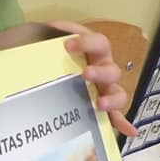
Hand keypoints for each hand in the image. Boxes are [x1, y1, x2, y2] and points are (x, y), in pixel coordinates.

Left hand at [48, 21, 137, 137]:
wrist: (29, 67)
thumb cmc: (40, 50)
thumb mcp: (41, 36)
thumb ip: (48, 31)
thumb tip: (52, 28)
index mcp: (91, 49)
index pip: (99, 42)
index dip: (87, 42)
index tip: (68, 45)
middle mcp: (101, 68)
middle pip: (112, 70)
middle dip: (101, 73)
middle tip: (86, 74)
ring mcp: (101, 89)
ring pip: (117, 93)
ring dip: (112, 99)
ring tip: (100, 105)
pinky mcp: (98, 107)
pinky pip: (113, 116)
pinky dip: (122, 122)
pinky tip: (130, 132)